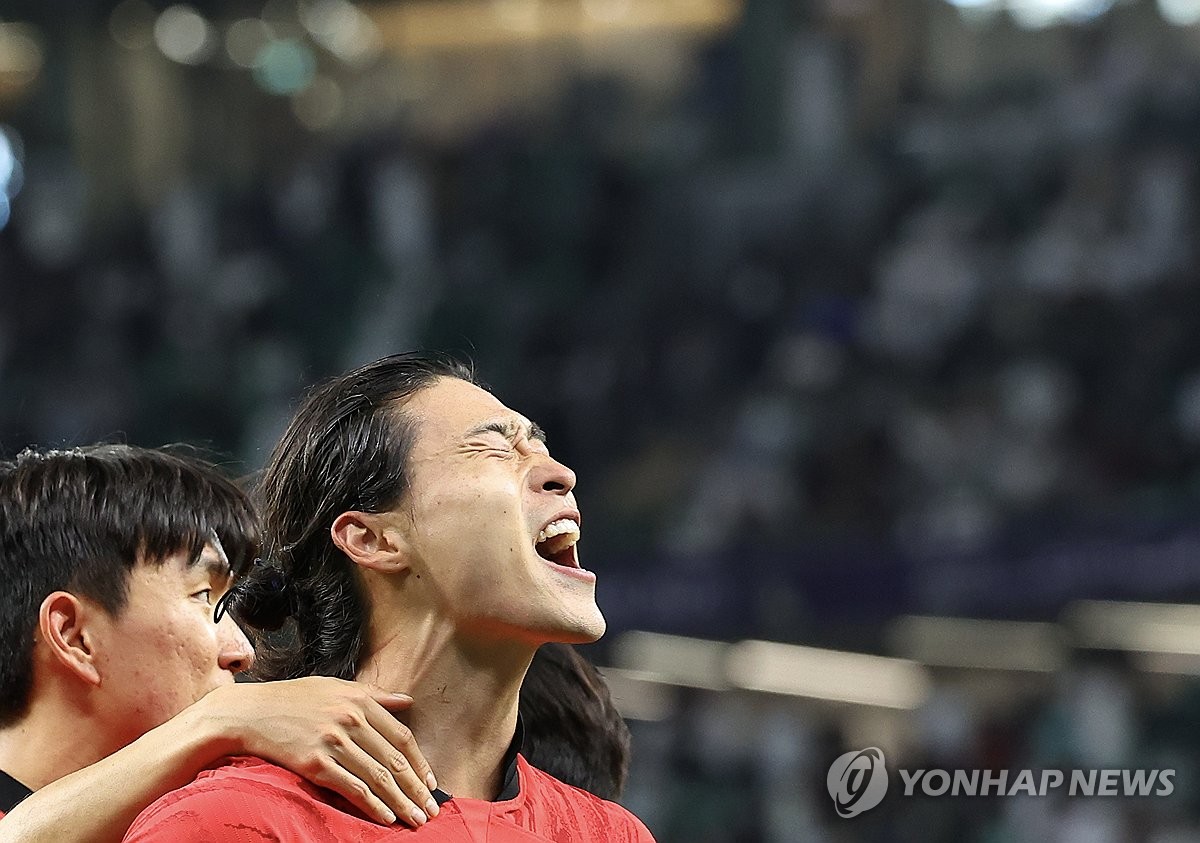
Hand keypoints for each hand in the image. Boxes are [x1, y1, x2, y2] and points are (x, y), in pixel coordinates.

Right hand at [197, 677, 438, 826]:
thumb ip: (375, 694)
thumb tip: (407, 700)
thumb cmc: (295, 698)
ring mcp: (334, 742)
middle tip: (431, 810)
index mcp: (360, 701)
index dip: (420, 763)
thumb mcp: (337, 686)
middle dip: (416, 789)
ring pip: (378, 778)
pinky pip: (352, 788)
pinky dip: (372, 805)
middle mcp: (351, 720)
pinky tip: (386, 817)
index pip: (402, 737)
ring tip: (415, 820)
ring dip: (401, 803)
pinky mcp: (315, 763)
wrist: (251, 712)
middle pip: (395, 761)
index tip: (431, 783)